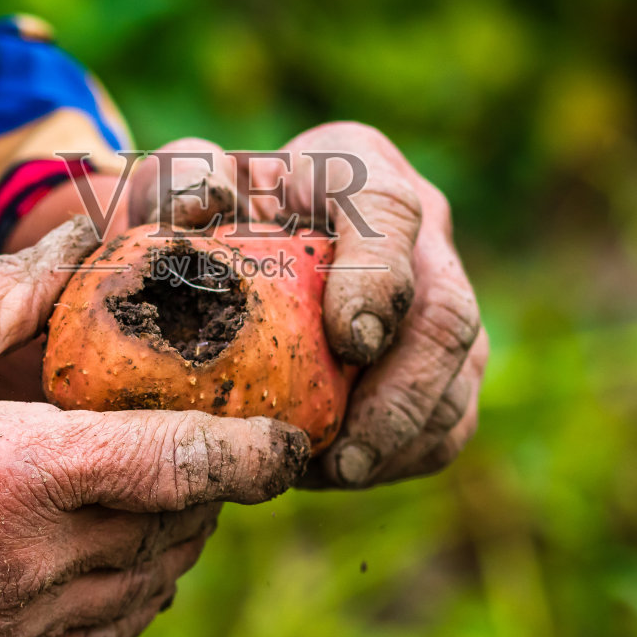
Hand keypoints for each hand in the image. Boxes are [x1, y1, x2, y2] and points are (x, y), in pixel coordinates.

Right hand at [0, 217, 309, 636]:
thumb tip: (90, 237)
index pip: (176, 466)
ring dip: (178, 537)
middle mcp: (27, 557)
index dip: (251, 453)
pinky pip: (105, 628)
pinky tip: (125, 547)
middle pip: (176, 528)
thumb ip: (17, 287)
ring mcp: (12, 617)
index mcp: (15, 470)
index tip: (290, 439)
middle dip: (213, 486)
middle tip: (215, 438)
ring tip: (171, 487)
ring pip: (150, 583)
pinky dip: (135, 588)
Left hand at [127, 124, 484, 488]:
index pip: (388, 208)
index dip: (380, 277)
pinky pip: (448, 414)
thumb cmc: (199, 212)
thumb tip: (199, 206)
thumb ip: (182, 179)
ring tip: (335, 471)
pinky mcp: (440, 354)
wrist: (225, 239)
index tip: (349, 342)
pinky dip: (405, 453)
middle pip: (445, 310)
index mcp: (354, 165)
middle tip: (343, 453)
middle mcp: (415, 226)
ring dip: (404, 435)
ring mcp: (438, 289)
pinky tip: (342, 472)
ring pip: (459, 370)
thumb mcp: (177, 183)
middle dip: (403, 393)